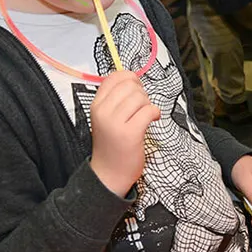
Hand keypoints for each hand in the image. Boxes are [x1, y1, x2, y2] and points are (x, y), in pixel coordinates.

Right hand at [90, 71, 160, 195]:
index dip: (130, 79)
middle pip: (130, 85)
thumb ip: (115, 99)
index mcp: (96, 105)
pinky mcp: (130, 133)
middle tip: (141, 106)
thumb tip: (133, 79)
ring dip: (148, 104)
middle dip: (141, 93)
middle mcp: (103, 112)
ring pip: (141, 97)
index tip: (135, 89)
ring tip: (144, 116)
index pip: (114, 78)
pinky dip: (155, 113)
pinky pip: (149, 111)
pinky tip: (153, 120)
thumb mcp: (106, 118)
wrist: (109, 174)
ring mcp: (116, 123)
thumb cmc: (112, 145)